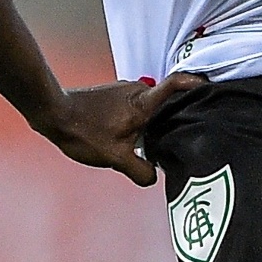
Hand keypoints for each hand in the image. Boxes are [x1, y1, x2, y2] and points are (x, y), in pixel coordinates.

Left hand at [34, 75, 203, 184]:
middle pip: (168, 99)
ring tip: (157, 141)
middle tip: (188, 131)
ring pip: (150, 104)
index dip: (195, 83)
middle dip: (179, 113)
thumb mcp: (115, 158)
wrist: (51, 113)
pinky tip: (134, 138)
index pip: (175, 85)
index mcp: (142, 103)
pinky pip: (136, 106)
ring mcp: (123, 91)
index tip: (210, 87)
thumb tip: (154, 177)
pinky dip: (141, 119)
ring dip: (155, 120)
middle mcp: (136, 91)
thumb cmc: (83, 132)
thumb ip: (140, 170)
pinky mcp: (113, 95)